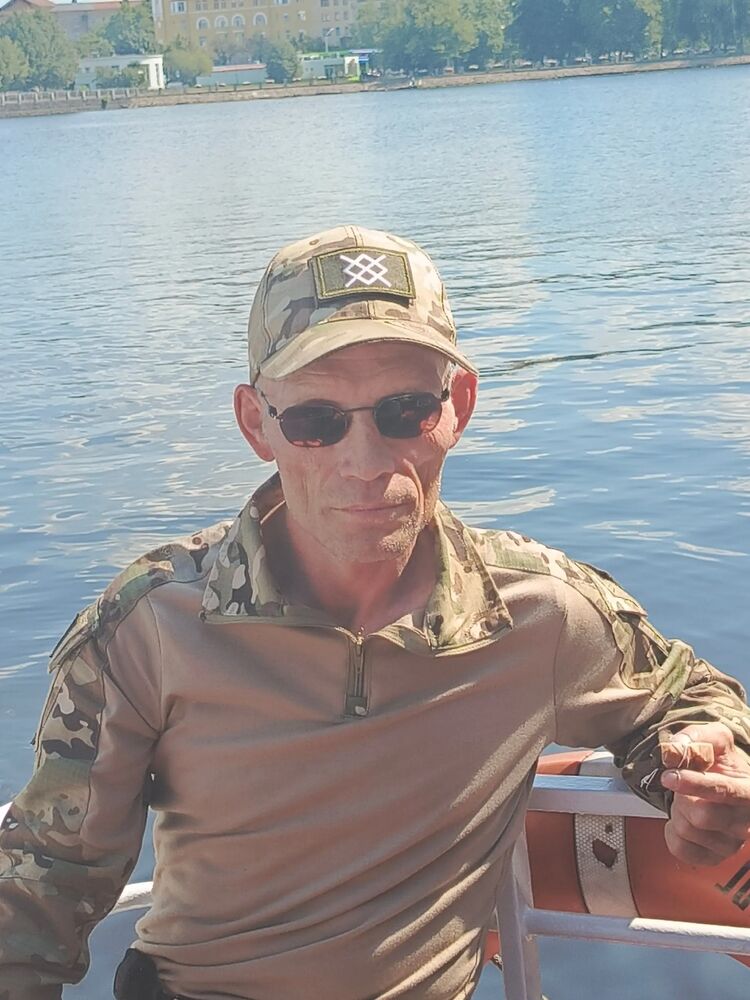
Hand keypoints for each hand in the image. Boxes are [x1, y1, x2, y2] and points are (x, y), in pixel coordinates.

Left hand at [661, 722, 749, 866]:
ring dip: (676, 811)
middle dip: (682, 798)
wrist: (726, 785)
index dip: (695, 784)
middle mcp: (746, 822)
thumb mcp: (716, 740)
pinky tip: (682, 819)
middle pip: (702, 815)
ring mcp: (732, 844)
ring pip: (688, 831)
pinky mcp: (714, 858)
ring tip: (687, 801)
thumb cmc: (722, 765)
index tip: (670, 776)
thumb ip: (697, 737)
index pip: (724, 791)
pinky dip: (671, 831)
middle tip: (681, 786)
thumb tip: (676, 748)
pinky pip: (679, 848)